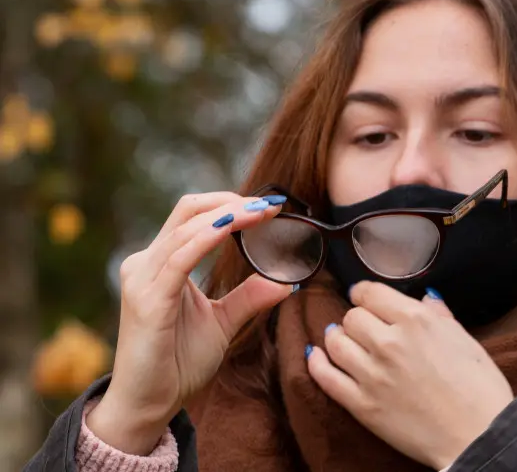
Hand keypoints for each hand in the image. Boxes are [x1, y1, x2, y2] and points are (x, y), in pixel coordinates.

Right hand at [87, 192, 294, 454]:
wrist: (149, 403)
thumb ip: (248, 297)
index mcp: (163, 264)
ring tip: (261, 213)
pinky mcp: (147, 298)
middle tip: (269, 205)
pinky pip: (179, 258)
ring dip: (227, 215)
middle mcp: (147, 263)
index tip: (270, 207)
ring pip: (186, 228)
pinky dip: (208, 238)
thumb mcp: (222, 322)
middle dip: (231, 202)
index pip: (194, 216)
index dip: (231, 204)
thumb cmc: (178, 363)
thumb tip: (284, 282)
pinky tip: (232, 228)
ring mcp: (143, 278)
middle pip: (188, 210)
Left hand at [307, 282, 513, 468]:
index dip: (364, 294)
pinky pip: (326, 377)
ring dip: (337, 338)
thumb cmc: (480, 388)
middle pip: (352, 317)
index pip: (370, 293)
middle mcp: (389, 342)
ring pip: (335, 342)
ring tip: (342, 340)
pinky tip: (317, 355)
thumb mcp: (465, 339)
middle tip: (365, 328)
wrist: (478, 436)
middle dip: (357, 319)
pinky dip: (317, 363)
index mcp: (415, 320)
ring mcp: (372, 374)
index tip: (364, 298)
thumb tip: (425, 298)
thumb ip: (439, 315)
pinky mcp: (362, 405)